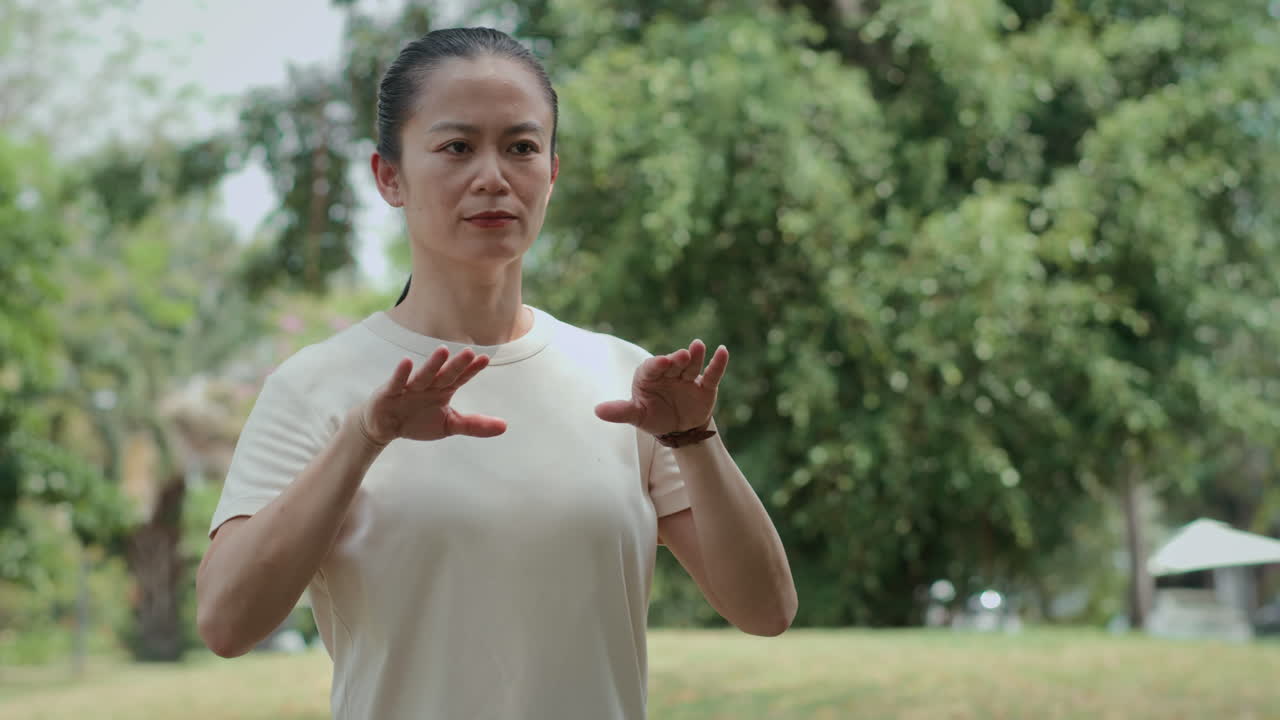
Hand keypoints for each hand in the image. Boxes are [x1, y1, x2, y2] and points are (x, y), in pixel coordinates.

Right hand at [358, 347, 505, 445]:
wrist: (383, 427)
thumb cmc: (418, 420)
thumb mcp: (449, 425)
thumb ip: (475, 425)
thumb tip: (505, 427)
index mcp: (443, 389)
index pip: (460, 378)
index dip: (471, 370)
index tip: (485, 359)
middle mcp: (428, 385)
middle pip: (445, 374)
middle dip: (456, 364)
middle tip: (470, 352)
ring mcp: (409, 387)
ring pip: (423, 375)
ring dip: (432, 364)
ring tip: (443, 351)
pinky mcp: (389, 393)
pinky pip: (396, 382)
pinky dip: (401, 374)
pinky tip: (407, 362)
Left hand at [595, 339, 728, 435]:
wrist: (678, 429)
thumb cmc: (653, 417)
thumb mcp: (637, 416)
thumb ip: (620, 411)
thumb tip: (597, 411)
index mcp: (649, 376)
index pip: (652, 367)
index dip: (657, 364)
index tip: (662, 362)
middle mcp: (669, 373)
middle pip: (674, 363)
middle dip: (677, 359)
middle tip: (681, 356)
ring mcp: (688, 378)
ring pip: (692, 365)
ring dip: (696, 356)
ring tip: (698, 346)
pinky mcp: (705, 386)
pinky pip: (712, 374)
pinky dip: (718, 363)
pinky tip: (723, 351)